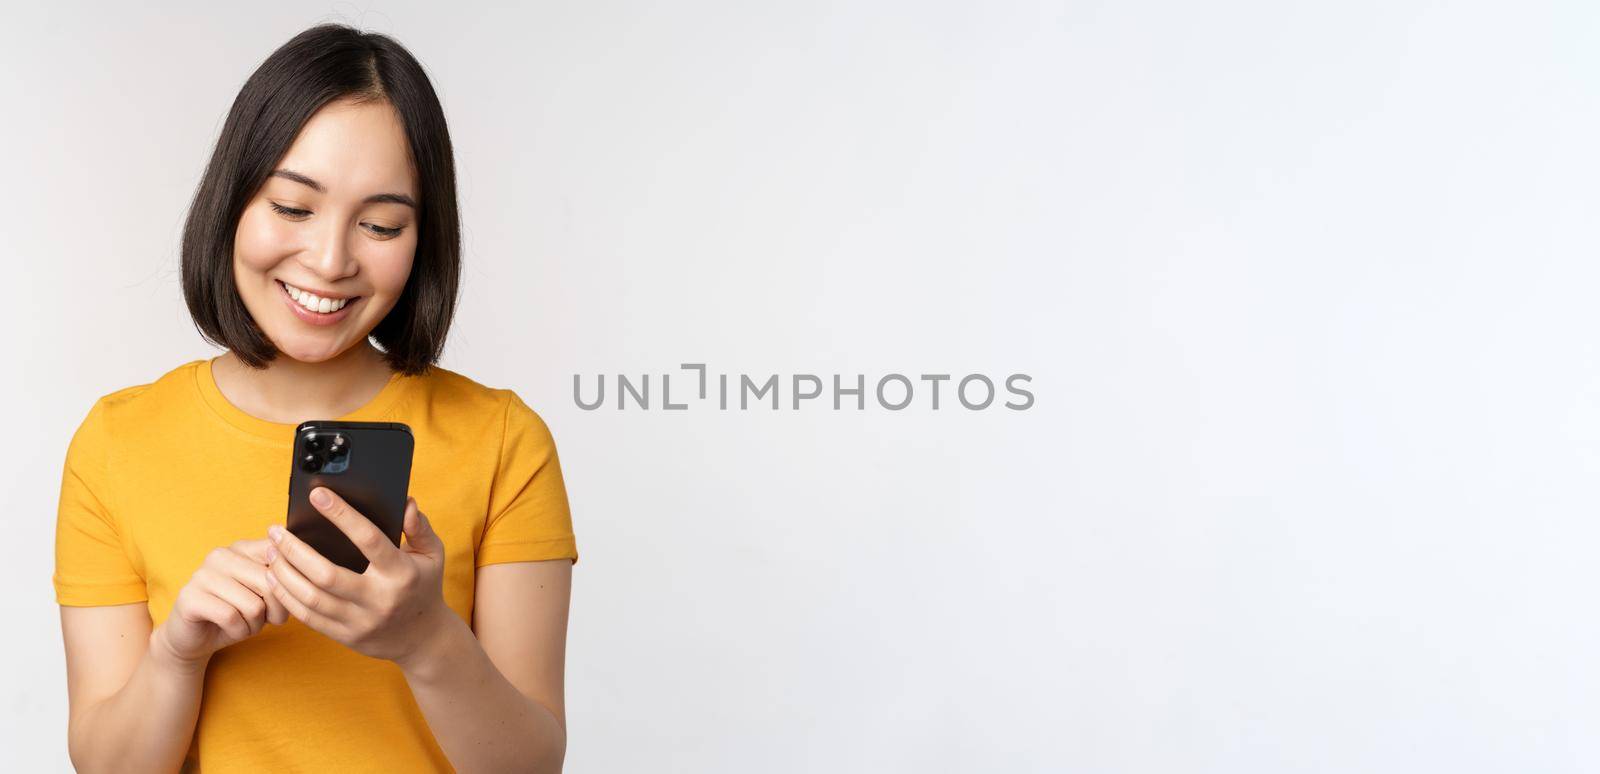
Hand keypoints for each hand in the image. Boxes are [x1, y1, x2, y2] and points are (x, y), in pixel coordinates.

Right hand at [155, 538, 289, 669]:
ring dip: (255, 624)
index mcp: (242, 548)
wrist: (195, 638)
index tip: (283, 599)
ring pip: (253, 605)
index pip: (279, 555)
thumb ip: (281, 580)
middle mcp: (221, 555)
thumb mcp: (264, 594)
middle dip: (276, 611)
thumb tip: (304, 576)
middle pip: (269, 582)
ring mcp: (202, 574)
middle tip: (266, 620)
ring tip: (244, 624)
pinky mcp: (189, 597)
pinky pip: (231, 617)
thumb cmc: (237, 614)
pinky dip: (239, 632)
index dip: (289, 585)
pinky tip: (230, 630)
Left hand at [265, 487, 450, 667]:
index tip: (318, 495)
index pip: (368, 539)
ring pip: (311, 597)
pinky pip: (308, 617)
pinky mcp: (345, 636)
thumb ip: (419, 526)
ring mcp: (360, 621)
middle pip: (326, 574)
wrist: (424, 639)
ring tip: (271, 551)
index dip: (341, 515)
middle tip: (276, 530)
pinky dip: (286, 596)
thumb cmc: (424, 587)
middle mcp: (379, 598)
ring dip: (284, 572)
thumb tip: (406, 502)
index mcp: (401, 573)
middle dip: (294, 550)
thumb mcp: (432, 554)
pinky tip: (275, 577)